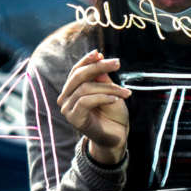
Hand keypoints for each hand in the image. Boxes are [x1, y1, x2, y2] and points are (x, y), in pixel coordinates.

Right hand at [57, 50, 131, 164]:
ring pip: (85, 88)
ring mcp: (67, 109)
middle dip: (98, 67)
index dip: (87, 60)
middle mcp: (65, 98)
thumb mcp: (110, 91)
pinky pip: (86, 101)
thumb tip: (98, 57)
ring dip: (109, 88)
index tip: (100, 53)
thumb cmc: (113, 114)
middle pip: (78, 76)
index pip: (76, 71)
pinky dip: (103, 97)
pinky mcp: (74, 118)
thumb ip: (102, 78)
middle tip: (117, 63)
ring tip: (125, 93)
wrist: (116, 137)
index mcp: (72, 90)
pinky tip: (116, 100)